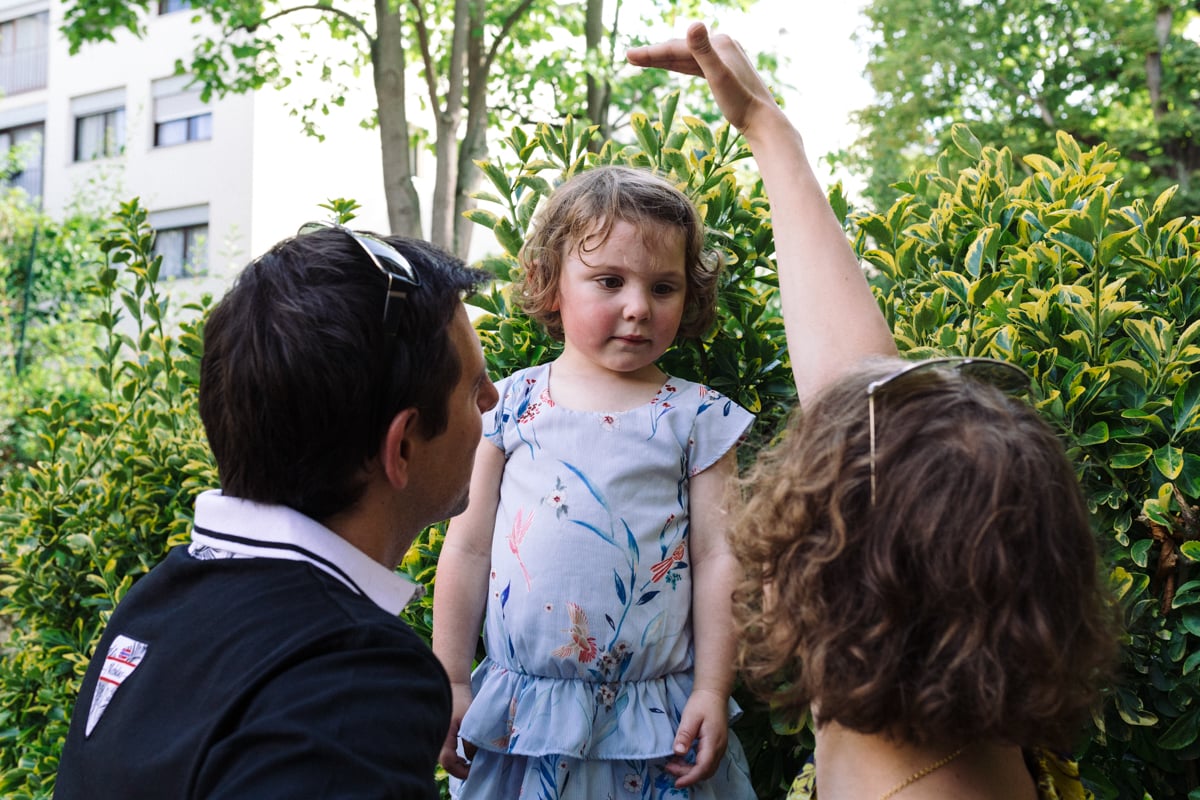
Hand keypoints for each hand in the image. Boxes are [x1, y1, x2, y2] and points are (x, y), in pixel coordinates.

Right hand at [438, 682, 477, 779]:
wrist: (450, 685)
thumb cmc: (459, 701)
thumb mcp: (469, 721)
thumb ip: (471, 742)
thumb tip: (473, 759)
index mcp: (442, 736)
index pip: (449, 762)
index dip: (462, 771)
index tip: (474, 771)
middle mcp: (435, 739)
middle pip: (445, 763)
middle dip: (459, 769)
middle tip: (472, 769)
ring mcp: (434, 738)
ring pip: (443, 758)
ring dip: (456, 763)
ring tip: (469, 763)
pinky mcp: (437, 735)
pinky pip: (443, 752)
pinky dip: (452, 756)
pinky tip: (462, 756)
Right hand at [626, 22, 779, 134]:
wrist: (763, 121)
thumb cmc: (741, 103)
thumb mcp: (718, 77)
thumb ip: (704, 51)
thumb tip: (694, 24)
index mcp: (719, 43)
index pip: (678, 48)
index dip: (652, 53)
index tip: (629, 56)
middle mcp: (723, 45)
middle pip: (682, 50)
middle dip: (654, 55)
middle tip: (628, 57)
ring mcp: (724, 58)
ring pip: (687, 58)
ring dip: (664, 59)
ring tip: (640, 61)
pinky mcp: (725, 71)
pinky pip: (696, 66)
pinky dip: (681, 66)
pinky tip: (671, 65)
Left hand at [664, 688, 729, 787]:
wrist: (714, 693)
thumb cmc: (702, 703)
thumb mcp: (690, 717)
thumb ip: (684, 735)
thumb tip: (678, 753)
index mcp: (713, 742)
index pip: (703, 768)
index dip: (689, 778)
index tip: (676, 783)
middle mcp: (720, 748)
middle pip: (706, 771)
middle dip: (687, 775)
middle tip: (669, 768)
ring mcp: (720, 747)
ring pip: (708, 768)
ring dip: (691, 771)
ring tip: (673, 764)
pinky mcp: (717, 745)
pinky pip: (708, 761)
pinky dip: (696, 765)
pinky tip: (683, 758)